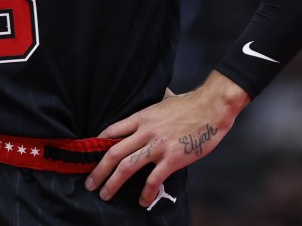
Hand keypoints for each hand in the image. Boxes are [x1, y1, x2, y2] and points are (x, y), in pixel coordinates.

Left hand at [85, 72, 248, 206]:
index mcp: (141, 117)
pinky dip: (145, 193)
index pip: (111, 131)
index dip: (97, 145)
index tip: (90, 156)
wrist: (211, 107)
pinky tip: (142, 201)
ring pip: (126, 167)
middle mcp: (144, 132)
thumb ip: (152, 108)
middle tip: (89, 183)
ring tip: (105, 194)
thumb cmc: (189, 103)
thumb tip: (150, 105)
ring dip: (112, 183)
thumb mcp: (162, 100)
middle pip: (113, 152)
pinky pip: (153, 180)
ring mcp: (157, 146)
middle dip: (98, 170)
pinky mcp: (172, 159)